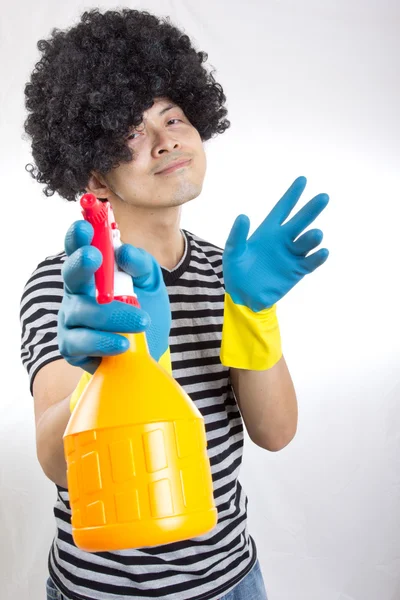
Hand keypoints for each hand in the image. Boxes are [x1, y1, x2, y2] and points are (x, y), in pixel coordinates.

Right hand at [57, 220, 170, 373]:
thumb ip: (141, 264)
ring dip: (113, 314)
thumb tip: (124, 252)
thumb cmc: (145, 309)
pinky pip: (81, 342)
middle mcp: (77, 292)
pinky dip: (104, 342)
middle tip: (95, 257)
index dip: (78, 236)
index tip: (85, 227)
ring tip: (141, 321)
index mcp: (94, 272)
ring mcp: (72, 319)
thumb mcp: (151, 284)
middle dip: (81, 263)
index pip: (79, 248)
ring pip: (83, 311)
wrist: (149, 350)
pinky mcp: (72, 346)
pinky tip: (123, 343)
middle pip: (71, 274)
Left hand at [222, 176, 329, 310]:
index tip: (302, 180)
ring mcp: (292, 255)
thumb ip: (237, 236)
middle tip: (323, 197)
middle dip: (311, 209)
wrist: (244, 296)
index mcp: (268, 231)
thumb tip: (243, 217)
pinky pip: (310, 262)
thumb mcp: (233, 252)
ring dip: (312, 237)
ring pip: (307, 241)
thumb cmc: (237, 271)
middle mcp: (283, 240)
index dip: (292, 195)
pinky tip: (322, 251)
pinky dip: (318, 257)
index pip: (283, 209)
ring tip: (315, 234)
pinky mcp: (297, 270)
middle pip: (300, 221)